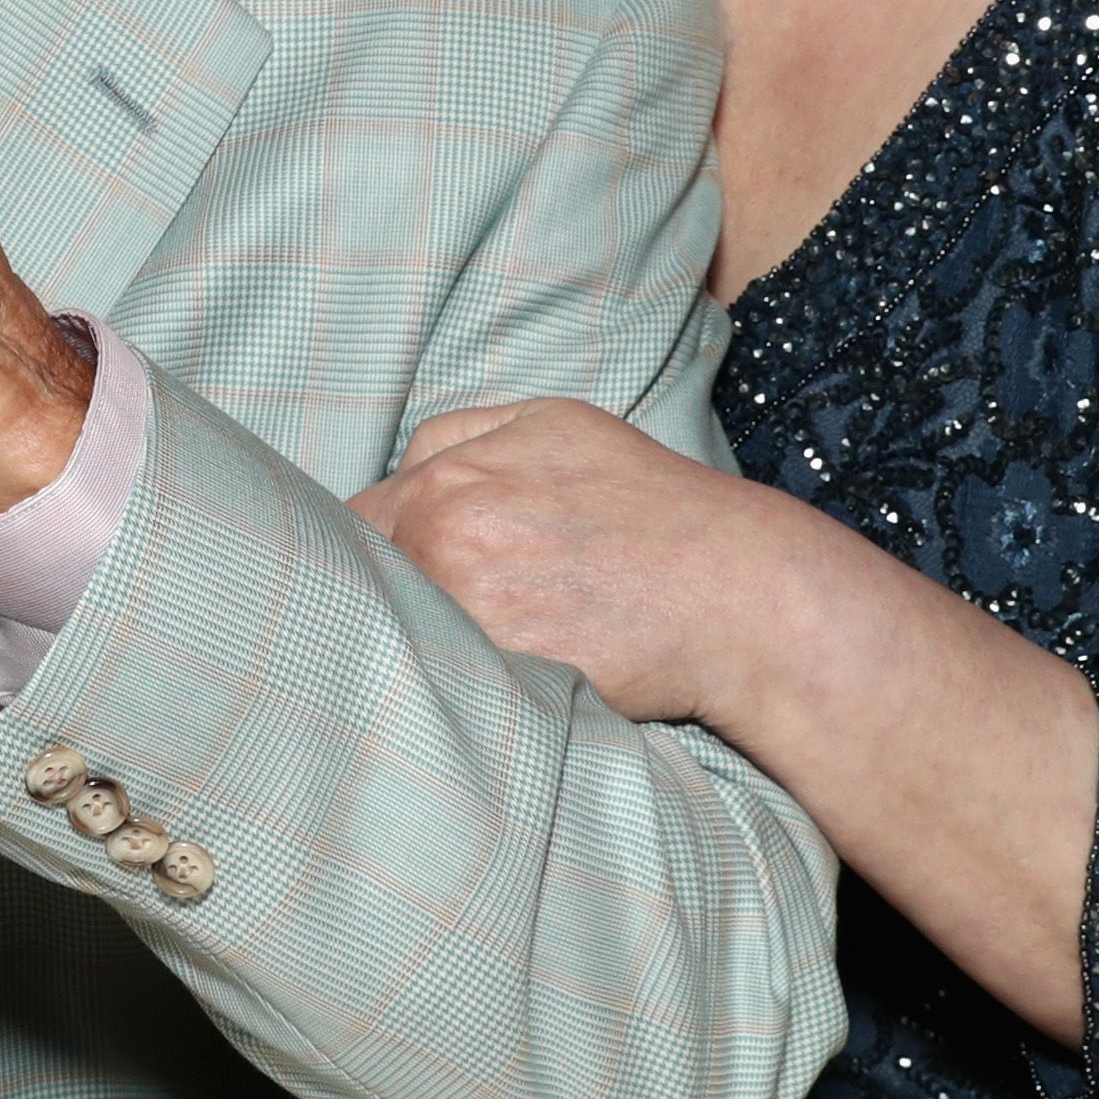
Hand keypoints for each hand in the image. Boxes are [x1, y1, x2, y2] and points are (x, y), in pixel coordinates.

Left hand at [349, 399, 759, 723]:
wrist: (734, 592)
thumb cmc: (656, 507)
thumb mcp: (560, 426)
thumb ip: (466, 435)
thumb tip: (404, 467)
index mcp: (455, 472)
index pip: (363, 514)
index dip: (379, 542)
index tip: (402, 563)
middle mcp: (450, 529)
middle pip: (368, 570)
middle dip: (392, 584)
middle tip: (435, 604)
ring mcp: (469, 603)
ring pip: (399, 623)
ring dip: (419, 630)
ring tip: (470, 637)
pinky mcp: (498, 668)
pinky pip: (441, 673)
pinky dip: (454, 673)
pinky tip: (488, 670)